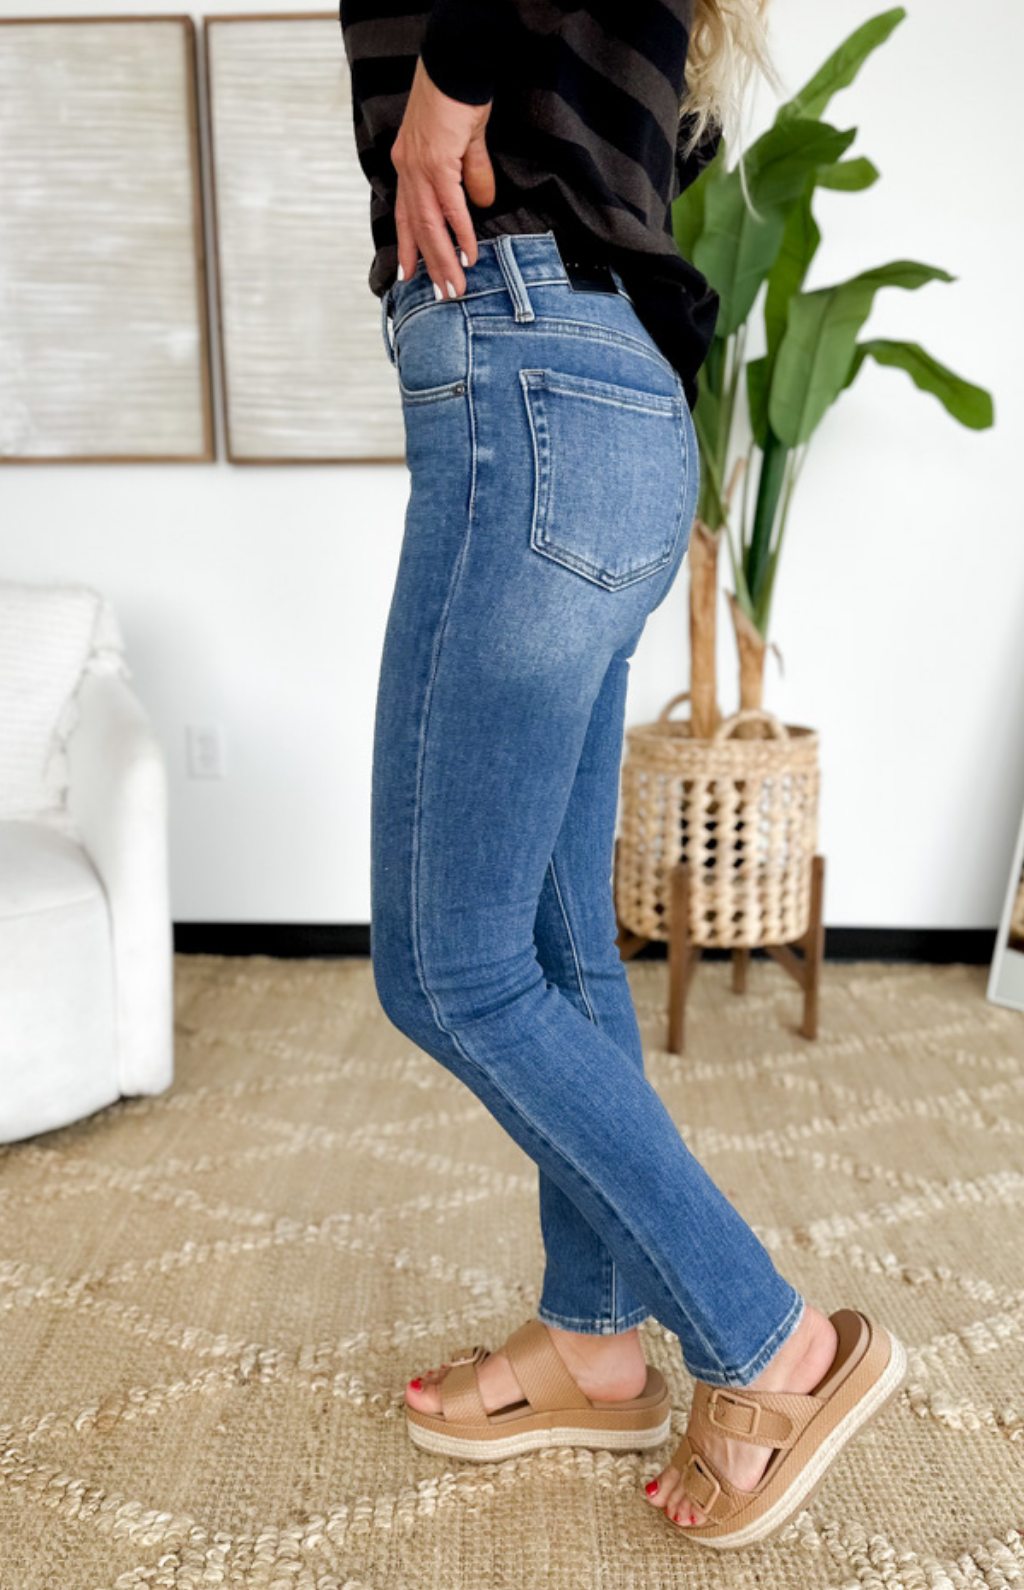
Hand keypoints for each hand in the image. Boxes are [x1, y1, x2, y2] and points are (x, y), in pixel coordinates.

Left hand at [390, 57, 494, 297]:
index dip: (408, 247)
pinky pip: (449, 206)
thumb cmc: (458, 94)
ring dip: (443, 259)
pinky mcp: (438, 161)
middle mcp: (408, 169)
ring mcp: (420, 167)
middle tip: (440, 295)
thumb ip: (471, 173)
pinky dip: (459, 232)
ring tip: (454, 287)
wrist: (455, 64)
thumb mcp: (465, 139)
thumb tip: (482, 201)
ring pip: (430, 225)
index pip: (406, 214)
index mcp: (409, 163)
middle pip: (417, 227)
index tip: (408, 275)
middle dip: (428, 265)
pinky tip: (467, 254)